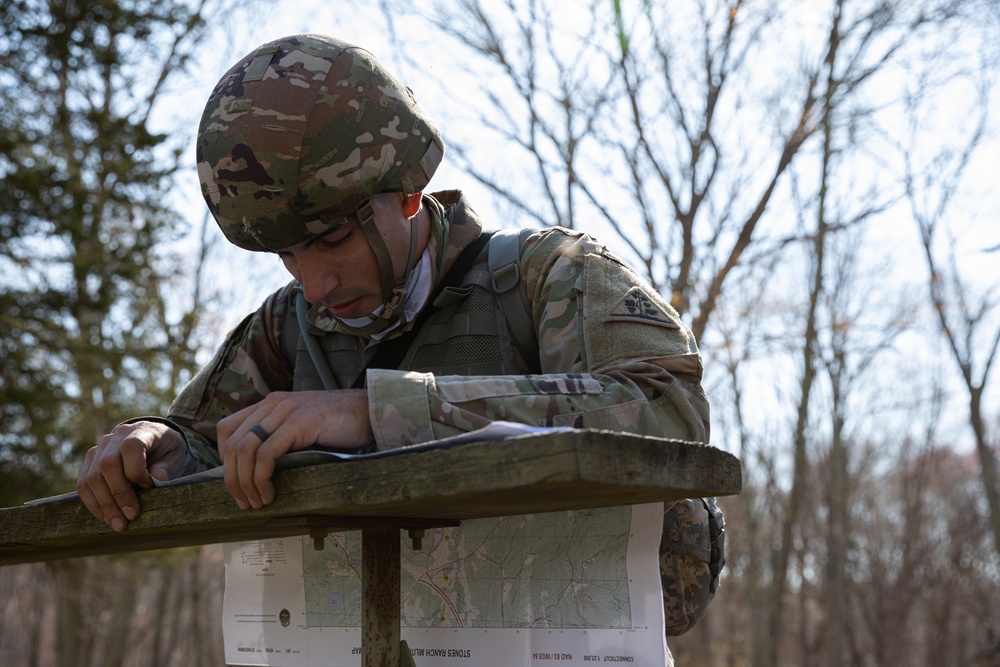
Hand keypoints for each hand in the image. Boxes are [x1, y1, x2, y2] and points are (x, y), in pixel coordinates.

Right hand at [77, 421, 189, 531]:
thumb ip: (167, 466)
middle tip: (131, 517)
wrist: (153, 440)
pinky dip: (93, 504)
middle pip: (107, 465)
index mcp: (140, 431)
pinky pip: (83, 485)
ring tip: (118, 524)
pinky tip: (107, 517)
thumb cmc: (166, 450)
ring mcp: (99, 449)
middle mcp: (115, 437)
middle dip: (119, 494)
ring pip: (92, 477)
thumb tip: (158, 478)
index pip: (131, 448)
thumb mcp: (175, 455)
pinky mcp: (90, 462)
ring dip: (104, 504)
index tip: (148, 487)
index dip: (137, 471)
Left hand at [217, 390, 373, 510]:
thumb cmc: (341, 426)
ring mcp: (286, 411)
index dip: (224, 459)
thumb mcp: (302, 429)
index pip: (227, 429)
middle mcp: (273, 403)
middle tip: (244, 502)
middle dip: (232, 479)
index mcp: (271, 404)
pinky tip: (270, 492)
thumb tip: (259, 472)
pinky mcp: (299, 422)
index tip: (237, 482)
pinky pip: (267, 453)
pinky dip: (262, 477)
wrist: (370, 412)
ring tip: (257, 501)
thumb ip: (281, 439)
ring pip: (246, 449)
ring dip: (245, 482)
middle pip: (233, 443)